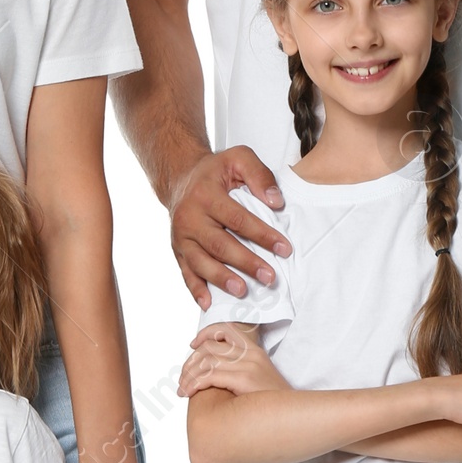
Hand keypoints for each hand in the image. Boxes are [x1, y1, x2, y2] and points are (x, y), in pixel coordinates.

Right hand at [170, 146, 292, 305]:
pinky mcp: (178, 250)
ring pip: (201, 262)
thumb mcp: (239, 158)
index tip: (284, 248)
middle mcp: (189, 217)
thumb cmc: (215, 171)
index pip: (238, 219)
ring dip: (222, 279)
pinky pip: (186, 272)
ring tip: (243, 291)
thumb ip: (260, 175)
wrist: (181, 178)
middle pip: (220, 244)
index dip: (262, 235)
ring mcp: (181, 236)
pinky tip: (208, 304)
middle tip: (270, 277)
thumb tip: (276, 202)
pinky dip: (196, 290)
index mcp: (206, 194)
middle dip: (246, 262)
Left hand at [177, 324, 288, 399]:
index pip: (224, 329)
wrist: (292, 418)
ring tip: (182, 389)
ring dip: (188, 375)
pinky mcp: (245, 379)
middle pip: (209, 347)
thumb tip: (208, 372)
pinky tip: (188, 393)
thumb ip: (236, 371)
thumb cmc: (270, 405)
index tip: (193, 346)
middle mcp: (252, 354)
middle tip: (182, 379)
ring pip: (206, 361)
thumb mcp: (256, 380)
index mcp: (255, 351)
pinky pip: (209, 375)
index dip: (204, 335)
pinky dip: (194, 383)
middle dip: (190, 362)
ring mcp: (249, 365)